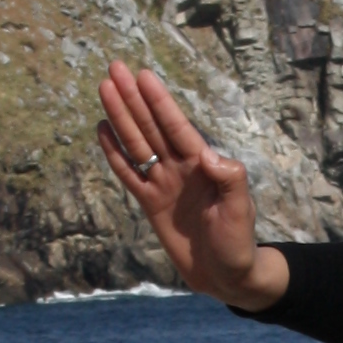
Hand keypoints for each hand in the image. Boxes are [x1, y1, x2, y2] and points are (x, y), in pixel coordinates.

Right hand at [98, 63, 289, 312]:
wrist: (226, 275)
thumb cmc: (238, 241)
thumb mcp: (240, 210)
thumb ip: (229, 179)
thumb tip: (206, 154)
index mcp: (202, 165)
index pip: (177, 127)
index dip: (160, 102)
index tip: (144, 76)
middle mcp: (180, 168)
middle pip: (151, 127)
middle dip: (133, 98)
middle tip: (115, 68)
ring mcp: (163, 184)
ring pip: (136, 144)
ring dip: (120, 117)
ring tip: (104, 88)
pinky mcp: (150, 203)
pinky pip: (129, 174)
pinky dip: (115, 153)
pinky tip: (103, 129)